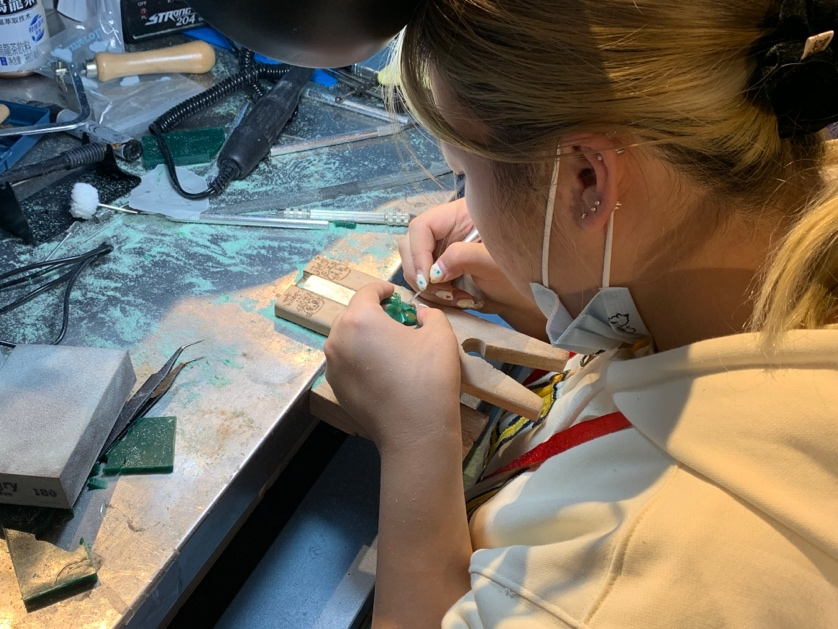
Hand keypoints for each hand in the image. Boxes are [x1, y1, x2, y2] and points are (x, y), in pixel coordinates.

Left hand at [323, 281, 461, 452]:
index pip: (367, 292)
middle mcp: (337, 339)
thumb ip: (429, 314)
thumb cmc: (429, 378)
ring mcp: (333, 366)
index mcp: (360, 319)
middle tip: (395, 320)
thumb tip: (418, 314)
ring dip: (364, 337)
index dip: (383, 289)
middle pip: (353, 315)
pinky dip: (359, 359)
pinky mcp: (336, 388)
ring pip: (346, 340)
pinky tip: (381, 370)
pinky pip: (346, 362)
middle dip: (373, 313)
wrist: (415, 431)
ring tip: (387, 346)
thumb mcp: (440, 335)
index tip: (394, 294)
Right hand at [400, 198, 547, 338]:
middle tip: (442, 292)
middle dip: (419, 272)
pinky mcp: (443, 268)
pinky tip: (457, 299)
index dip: (418, 252)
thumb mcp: (494, 261)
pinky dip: (435, 294)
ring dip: (429, 287)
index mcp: (460, 214)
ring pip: (414, 265)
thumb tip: (432, 272)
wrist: (533, 294)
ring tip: (456, 298)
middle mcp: (448, 228)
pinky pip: (424, 281)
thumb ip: (462, 258)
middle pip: (411, 244)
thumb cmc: (524, 270)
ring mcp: (443, 249)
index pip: (422, 226)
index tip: (426, 280)